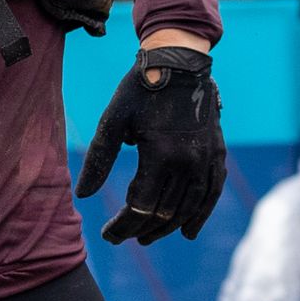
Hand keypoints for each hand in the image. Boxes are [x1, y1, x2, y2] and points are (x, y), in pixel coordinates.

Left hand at [75, 45, 225, 245]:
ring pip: (189, 207)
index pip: (141, 206)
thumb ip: (98, 160)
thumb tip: (82, 196)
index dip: (123, 226)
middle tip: (123, 237)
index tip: (108, 235)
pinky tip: (188, 232)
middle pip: (164, 212)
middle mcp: (188, 162)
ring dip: (167, 227)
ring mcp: (206, 159)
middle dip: (141, 229)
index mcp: (160, 155)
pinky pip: (212, 193)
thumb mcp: (113, 121)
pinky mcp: (217, 154)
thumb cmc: (140, 89)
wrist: (180, 62)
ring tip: (148, 237)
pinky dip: (201, 215)